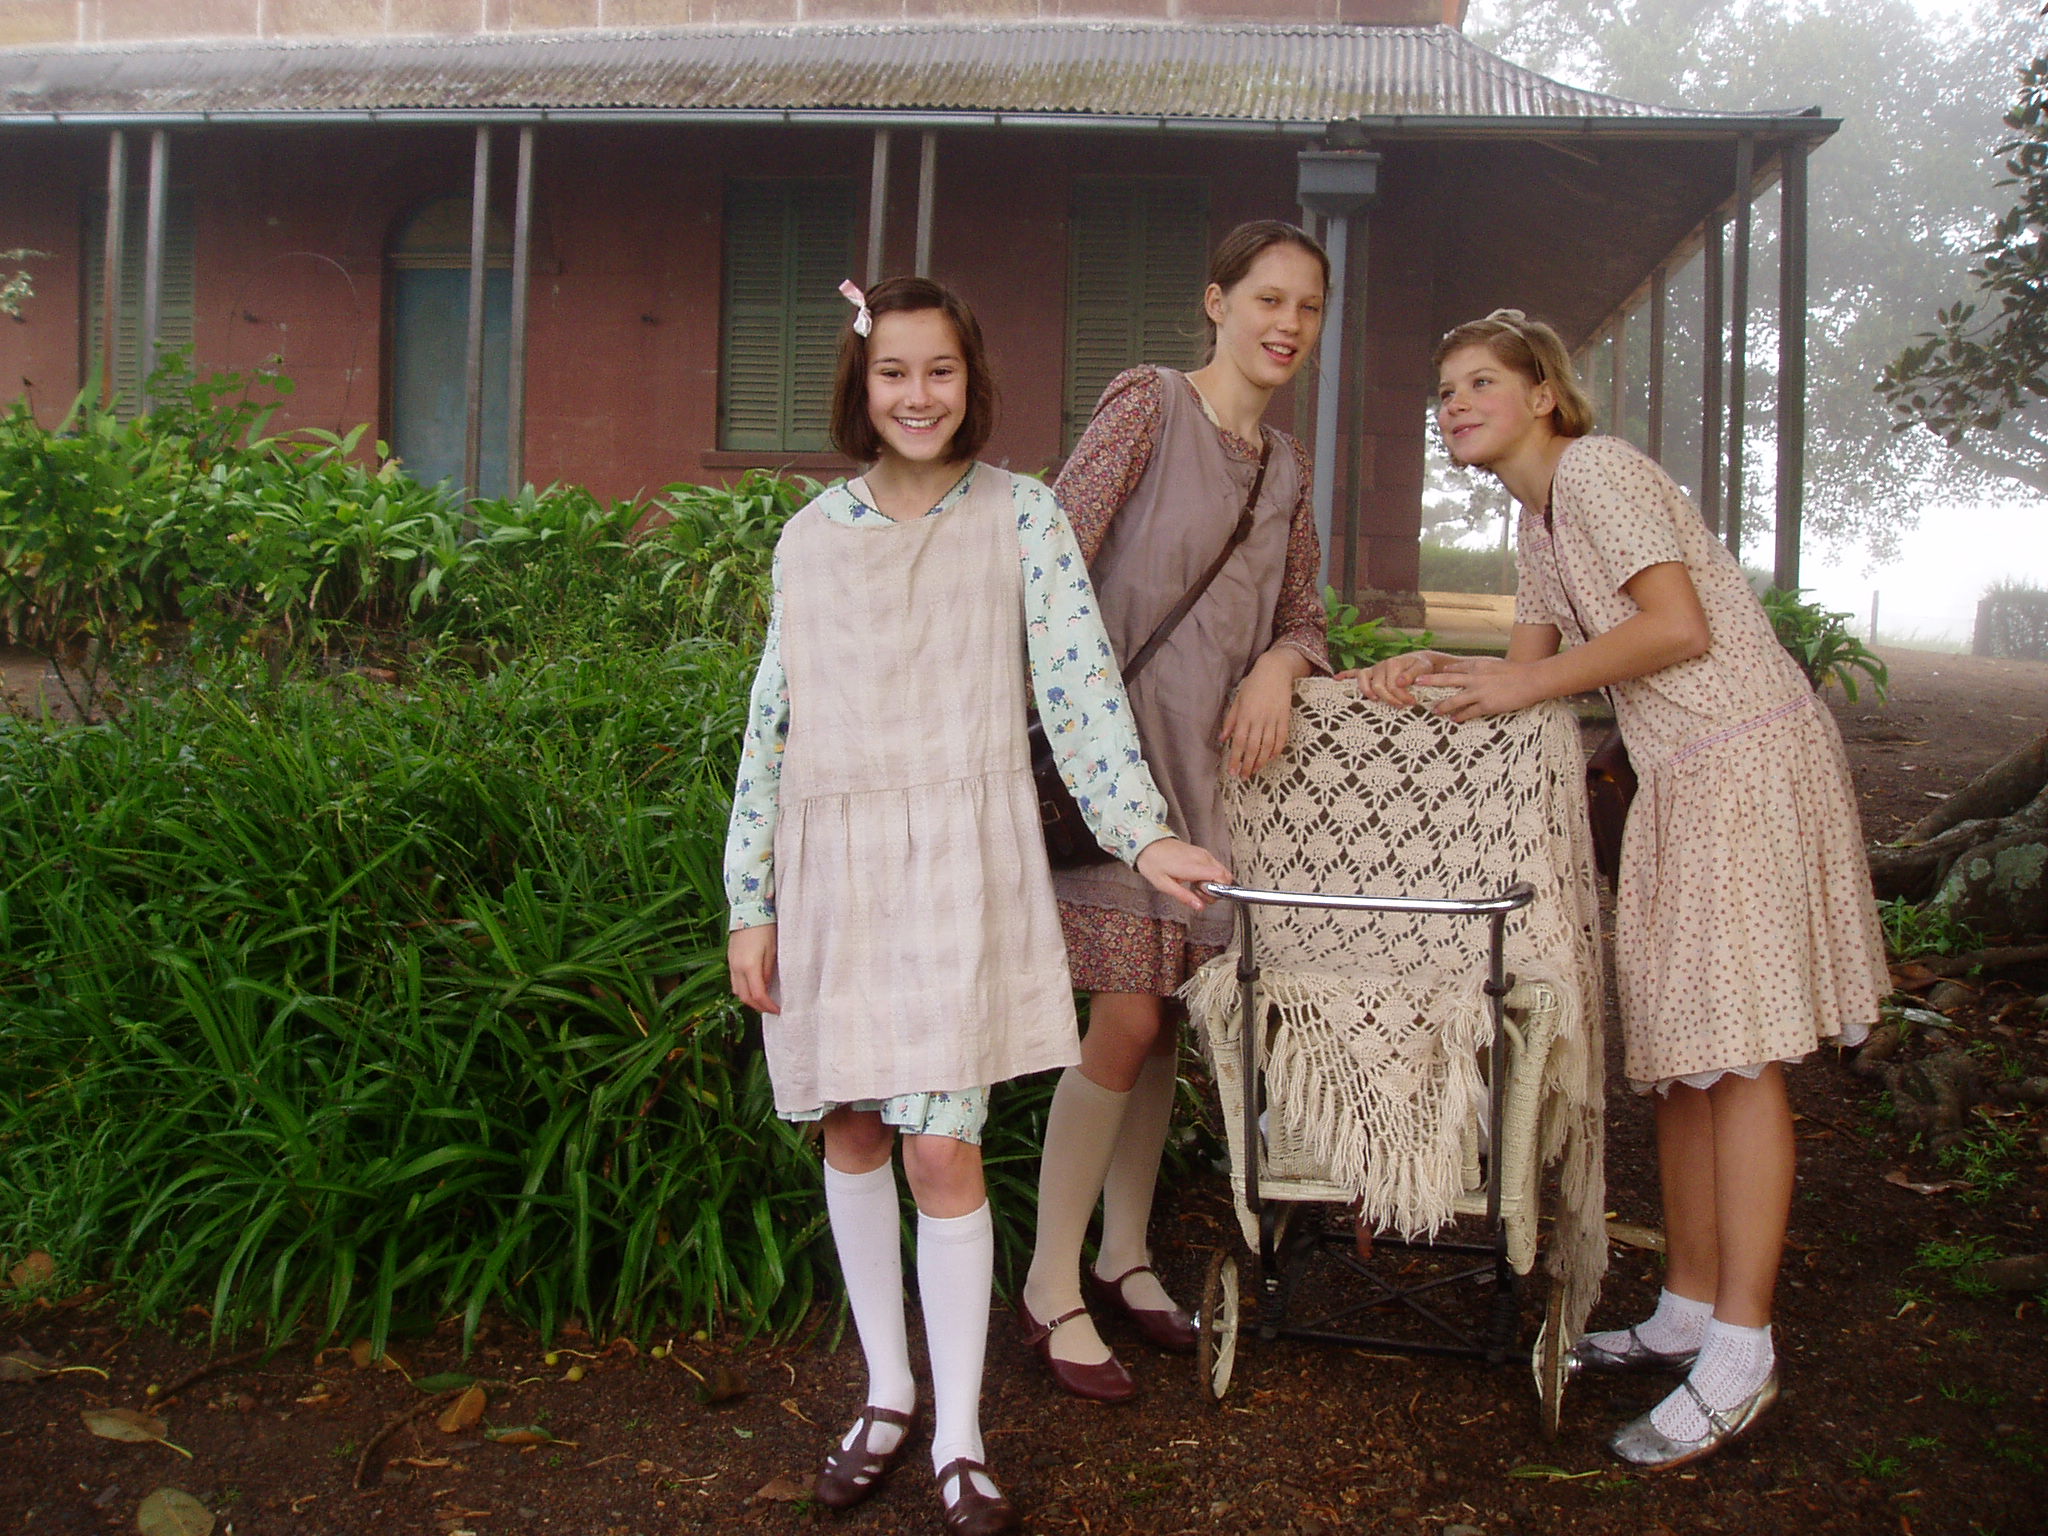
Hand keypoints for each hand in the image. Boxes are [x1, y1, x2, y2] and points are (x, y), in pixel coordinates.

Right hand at [727, 923, 779, 1013]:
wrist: (748, 910)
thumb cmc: (765, 928)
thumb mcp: (772, 951)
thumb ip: (768, 972)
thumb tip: (767, 988)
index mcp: (750, 966)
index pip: (758, 995)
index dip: (768, 1006)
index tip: (778, 1010)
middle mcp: (737, 968)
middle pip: (744, 997)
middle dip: (758, 1007)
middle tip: (771, 1009)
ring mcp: (731, 964)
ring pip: (737, 991)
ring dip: (749, 999)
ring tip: (763, 1000)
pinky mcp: (730, 959)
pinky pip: (734, 982)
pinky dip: (743, 989)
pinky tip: (753, 987)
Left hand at [1135, 837, 1232, 911]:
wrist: (1147, 843)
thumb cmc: (1152, 862)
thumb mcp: (1164, 884)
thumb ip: (1184, 896)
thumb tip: (1200, 906)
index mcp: (1193, 866)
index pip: (1221, 877)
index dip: (1219, 890)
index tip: (1206, 896)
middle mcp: (1202, 858)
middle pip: (1225, 875)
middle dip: (1217, 889)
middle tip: (1199, 894)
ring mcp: (1203, 853)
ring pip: (1222, 871)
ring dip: (1214, 883)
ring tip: (1195, 886)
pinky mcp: (1201, 852)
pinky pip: (1215, 866)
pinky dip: (1211, 876)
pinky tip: (1196, 879)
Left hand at [1218, 653, 1296, 777]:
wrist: (1275, 671)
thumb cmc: (1253, 684)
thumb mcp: (1237, 700)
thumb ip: (1230, 720)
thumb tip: (1222, 739)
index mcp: (1245, 715)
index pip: (1238, 742)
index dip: (1235, 759)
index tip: (1232, 771)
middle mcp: (1259, 719)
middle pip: (1252, 748)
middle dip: (1247, 765)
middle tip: (1243, 776)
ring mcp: (1274, 719)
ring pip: (1267, 746)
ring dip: (1261, 761)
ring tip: (1254, 771)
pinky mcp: (1285, 719)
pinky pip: (1281, 739)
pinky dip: (1275, 751)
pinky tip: (1269, 759)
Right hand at [1342, 649, 1451, 706]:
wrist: (1421, 660)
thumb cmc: (1422, 666)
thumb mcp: (1423, 668)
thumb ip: (1412, 675)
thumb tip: (1400, 682)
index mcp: (1393, 663)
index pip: (1392, 685)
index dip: (1401, 696)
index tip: (1411, 703)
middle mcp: (1381, 665)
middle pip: (1378, 686)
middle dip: (1389, 698)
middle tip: (1402, 706)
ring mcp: (1374, 669)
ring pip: (1363, 680)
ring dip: (1367, 691)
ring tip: (1376, 700)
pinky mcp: (1371, 672)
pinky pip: (1355, 672)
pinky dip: (1345, 675)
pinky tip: (1337, 679)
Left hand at [1414, 656, 1545, 722]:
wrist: (1532, 679)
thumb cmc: (1515, 672)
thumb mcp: (1494, 664)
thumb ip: (1479, 667)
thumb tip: (1466, 670)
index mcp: (1477, 665)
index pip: (1454, 668)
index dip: (1440, 672)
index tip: (1427, 675)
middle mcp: (1475, 677)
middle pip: (1447, 679)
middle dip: (1430, 682)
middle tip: (1416, 683)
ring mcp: (1480, 691)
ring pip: (1455, 699)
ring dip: (1443, 706)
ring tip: (1434, 711)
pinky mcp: (1487, 705)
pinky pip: (1469, 712)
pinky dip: (1460, 716)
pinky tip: (1454, 720)